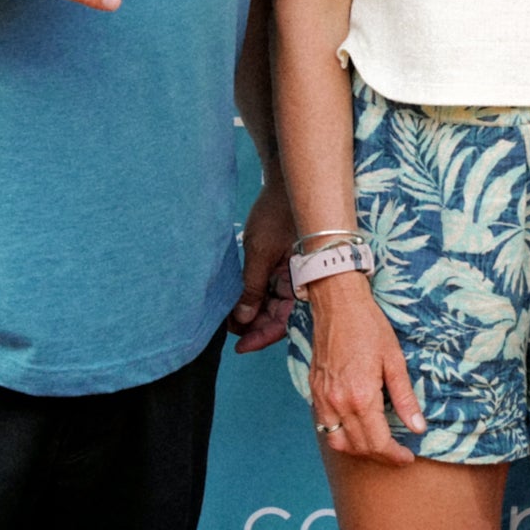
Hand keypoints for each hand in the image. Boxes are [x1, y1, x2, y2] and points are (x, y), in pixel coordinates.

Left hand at [225, 183, 295, 352]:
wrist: (285, 183)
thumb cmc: (278, 214)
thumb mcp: (260, 253)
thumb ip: (252, 288)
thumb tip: (243, 320)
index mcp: (302, 281)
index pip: (283, 322)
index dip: (261, 337)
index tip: (239, 346)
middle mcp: (299, 281)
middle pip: (278, 316)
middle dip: (253, 326)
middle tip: (228, 330)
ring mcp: (291, 273)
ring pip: (272, 304)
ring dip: (252, 312)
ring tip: (228, 317)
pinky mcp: (283, 264)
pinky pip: (270, 288)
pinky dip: (255, 296)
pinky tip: (238, 300)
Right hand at [303, 271, 424, 466]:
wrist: (338, 305)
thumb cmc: (370, 327)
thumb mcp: (395, 361)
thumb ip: (405, 398)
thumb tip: (418, 427)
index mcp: (361, 397)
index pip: (378, 442)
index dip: (394, 455)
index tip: (407, 458)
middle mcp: (338, 403)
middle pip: (359, 446)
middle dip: (380, 455)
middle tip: (397, 453)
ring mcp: (322, 398)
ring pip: (338, 442)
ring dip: (358, 449)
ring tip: (377, 445)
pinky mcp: (314, 391)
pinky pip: (325, 426)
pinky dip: (340, 435)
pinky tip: (356, 428)